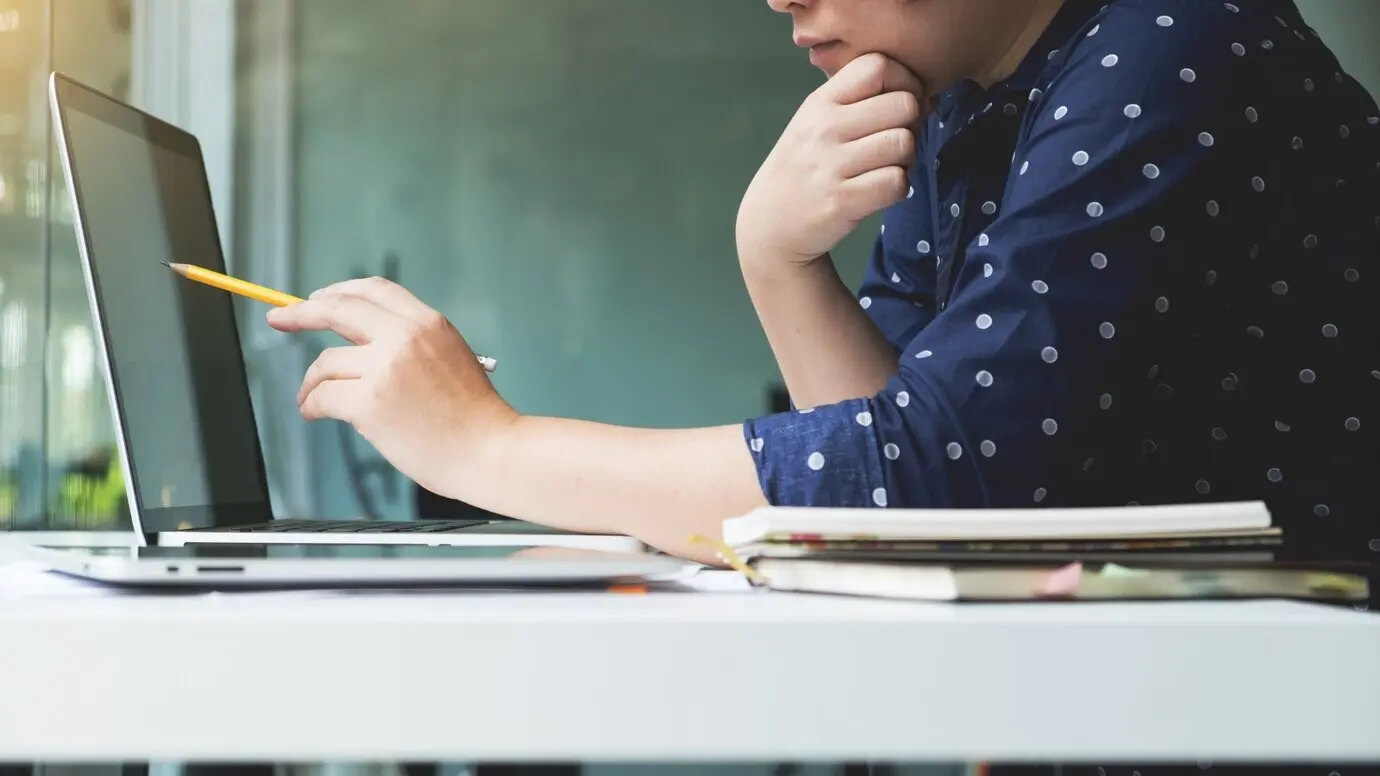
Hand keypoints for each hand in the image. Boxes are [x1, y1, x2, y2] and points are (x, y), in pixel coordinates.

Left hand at [265, 277, 515, 498]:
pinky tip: (314, 414)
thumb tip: (361, 346)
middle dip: (301, 313)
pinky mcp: (369, 403)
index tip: (318, 299)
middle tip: (280, 319)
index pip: (374, 290)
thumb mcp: (451, 358)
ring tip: (311, 398)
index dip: (340, 291)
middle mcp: (405, 337)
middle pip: (338, 309)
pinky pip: (322, 397)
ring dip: (310, 382)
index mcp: (428, 323)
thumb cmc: (474, 417)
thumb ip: (412, 344)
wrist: (490, 450)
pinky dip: (312, 406)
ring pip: (325, 363)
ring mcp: (385, 368)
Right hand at [736, 53, 927, 267]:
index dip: (904, 80)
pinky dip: (898, 188)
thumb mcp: (815, 124)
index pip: (877, 65)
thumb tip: (923, 95)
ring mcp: (831, 165)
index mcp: (819, 103)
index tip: (900, 103)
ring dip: (907, 158)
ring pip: (904, 143)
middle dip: (912, 123)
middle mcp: (823, 128)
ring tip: (887, 166)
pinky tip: (880, 190)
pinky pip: (896, 182)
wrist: (770, 224)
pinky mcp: (842, 201)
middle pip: (902, 104)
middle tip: (896, 141)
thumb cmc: (803, 169)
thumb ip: (857, 103)